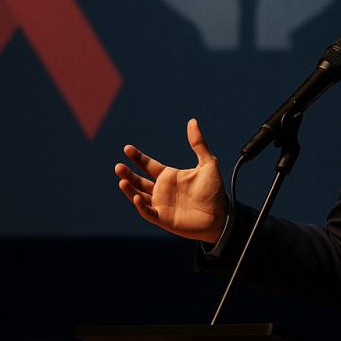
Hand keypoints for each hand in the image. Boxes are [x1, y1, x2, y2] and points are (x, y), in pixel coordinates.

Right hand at [114, 118, 228, 242]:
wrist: (221, 215)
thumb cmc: (214, 191)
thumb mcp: (208, 164)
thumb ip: (198, 143)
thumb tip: (192, 121)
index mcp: (169, 176)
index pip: (148, 165)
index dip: (137, 157)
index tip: (127, 148)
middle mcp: (162, 190)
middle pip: (139, 180)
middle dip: (128, 173)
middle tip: (118, 166)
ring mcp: (161, 204)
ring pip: (139, 195)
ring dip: (130, 188)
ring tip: (122, 180)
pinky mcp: (163, 218)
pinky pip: (148, 212)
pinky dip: (141, 205)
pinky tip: (136, 196)